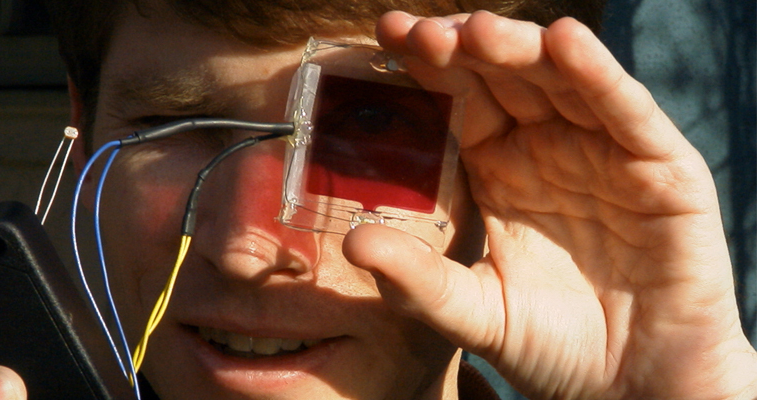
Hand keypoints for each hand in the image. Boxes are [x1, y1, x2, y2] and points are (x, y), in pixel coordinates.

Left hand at [342, 10, 756, 398]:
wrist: (634, 386)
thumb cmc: (554, 345)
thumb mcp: (475, 313)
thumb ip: (419, 282)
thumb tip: (354, 242)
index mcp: (499, 169)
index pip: (460, 101)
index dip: (427, 68)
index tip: (385, 38)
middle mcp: (549, 148)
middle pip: (504, 78)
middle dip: (462, 48)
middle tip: (419, 32)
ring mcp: (605, 152)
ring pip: (561, 82)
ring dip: (520, 50)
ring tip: (477, 31)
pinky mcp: (662, 169)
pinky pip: (627, 112)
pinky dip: (599, 76)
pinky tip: (566, 43)